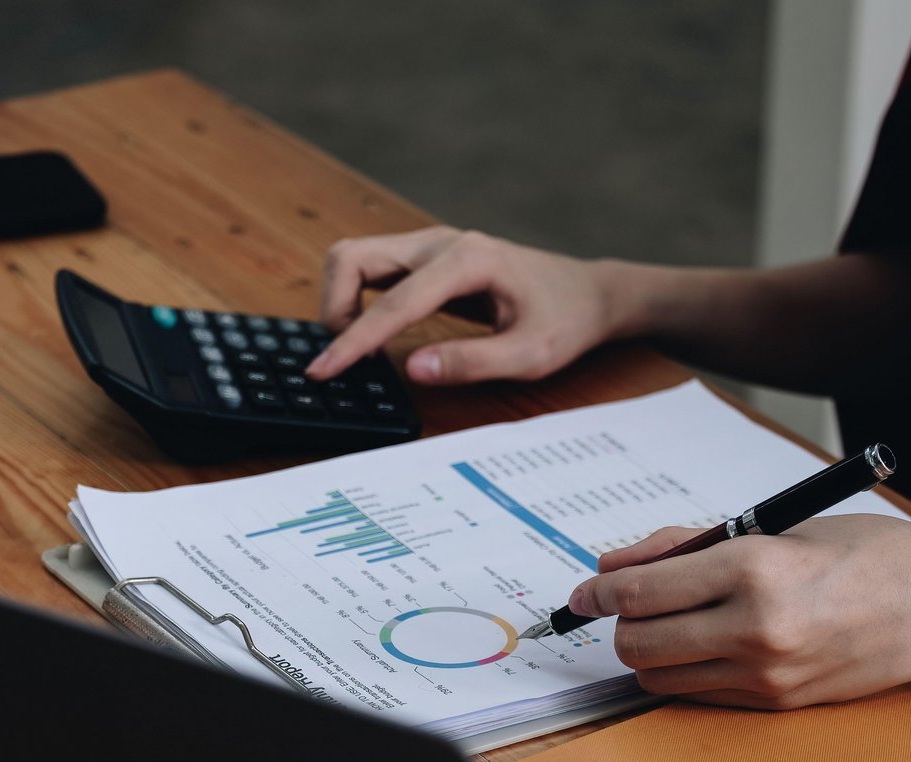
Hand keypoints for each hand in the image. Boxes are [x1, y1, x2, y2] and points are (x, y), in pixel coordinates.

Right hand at [305, 226, 624, 383]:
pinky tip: (371, 332)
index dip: (353, 341)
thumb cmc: (566, 321)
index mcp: (468, 260)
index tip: (322, 370)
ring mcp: (431, 245)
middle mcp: (441, 242)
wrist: (588, 293)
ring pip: (355, 258)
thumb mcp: (531, 354)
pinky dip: (356, 298)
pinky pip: (371, 268)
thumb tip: (413, 369)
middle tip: (345, 357)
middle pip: (353, 257)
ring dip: (340, 301)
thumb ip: (472, 362)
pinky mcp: (425, 258)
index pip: (392, 302)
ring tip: (357, 347)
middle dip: (334, 307)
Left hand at [567, 515, 910, 709]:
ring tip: (669, 623)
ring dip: (648, 651)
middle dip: (619, 623)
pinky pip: (699, 694)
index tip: (585, 590)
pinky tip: (703, 645)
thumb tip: (617, 564)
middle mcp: (755, 626)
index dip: (599, 591)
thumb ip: (688, 545)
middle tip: (628, 605)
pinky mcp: (780, 702)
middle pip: (638, 642)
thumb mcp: (774, 526)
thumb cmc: (867, 553)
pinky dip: (684, 672)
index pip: (641, 591)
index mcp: (753, 567)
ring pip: (660, 676)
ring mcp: (768, 672)